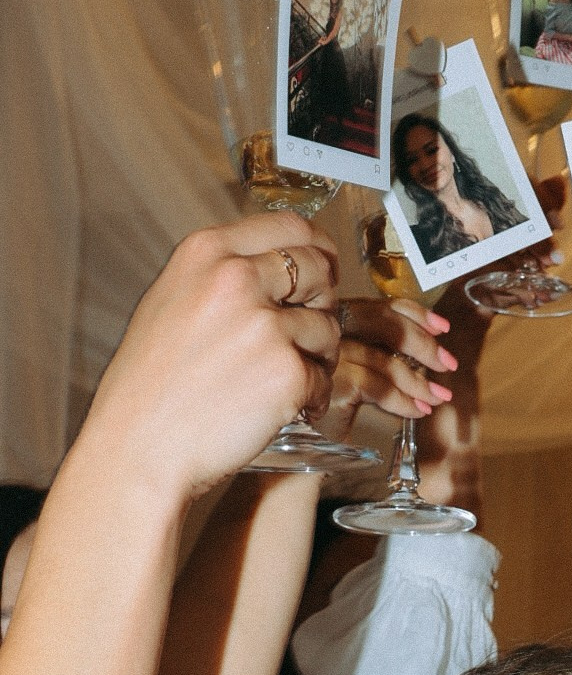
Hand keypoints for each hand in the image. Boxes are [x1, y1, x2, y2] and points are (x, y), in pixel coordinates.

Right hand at [78, 214, 340, 500]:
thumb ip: (222, 277)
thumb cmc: (150, 389)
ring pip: (328, 328)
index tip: (323, 266)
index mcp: (206, 253)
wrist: (140, 449)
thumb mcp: (172, 302)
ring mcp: (265, 326)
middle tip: (305, 335)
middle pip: (319, 270)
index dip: (317, 249)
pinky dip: (311, 398)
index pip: (289, 225)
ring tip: (282, 382)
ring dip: (318, 357)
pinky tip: (281, 409)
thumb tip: (274, 266)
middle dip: (323, 303)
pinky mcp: (287, 373)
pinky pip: (325, 378)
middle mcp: (236, 280)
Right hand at [322, 295, 457, 435]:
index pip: (382, 306)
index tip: (443, 327)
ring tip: (438, 397)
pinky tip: (418, 410)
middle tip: (448, 363)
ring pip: (386, 362)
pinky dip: (404, 401)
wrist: (305, 434)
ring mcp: (331, 355)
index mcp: (340, 320)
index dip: (416, 314)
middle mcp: (332, 330)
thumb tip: (430, 358)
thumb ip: (384, 355)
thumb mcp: (359, 370)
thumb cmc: (332, 401)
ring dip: (420, 382)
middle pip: (385, 324)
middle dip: (424, 344)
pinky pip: (379, 389)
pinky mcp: (333, 383)